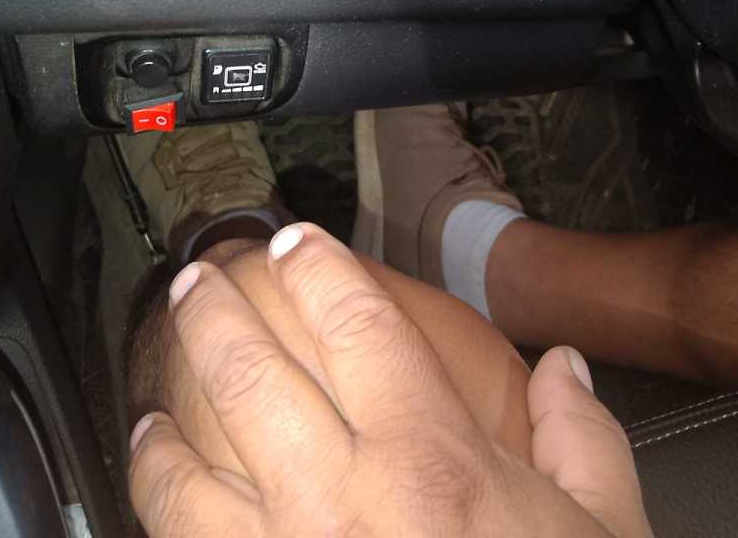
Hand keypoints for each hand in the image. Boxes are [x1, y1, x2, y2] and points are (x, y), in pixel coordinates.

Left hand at [129, 223, 651, 536]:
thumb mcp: (602, 535)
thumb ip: (583, 441)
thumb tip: (566, 369)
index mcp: (429, 464)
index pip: (355, 325)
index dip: (317, 268)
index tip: (295, 243)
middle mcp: (342, 506)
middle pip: (248, 374)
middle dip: (210, 313)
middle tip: (194, 282)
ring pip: (185, 479)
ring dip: (158, 432)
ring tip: (149, 410)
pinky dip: (157, 517)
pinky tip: (156, 497)